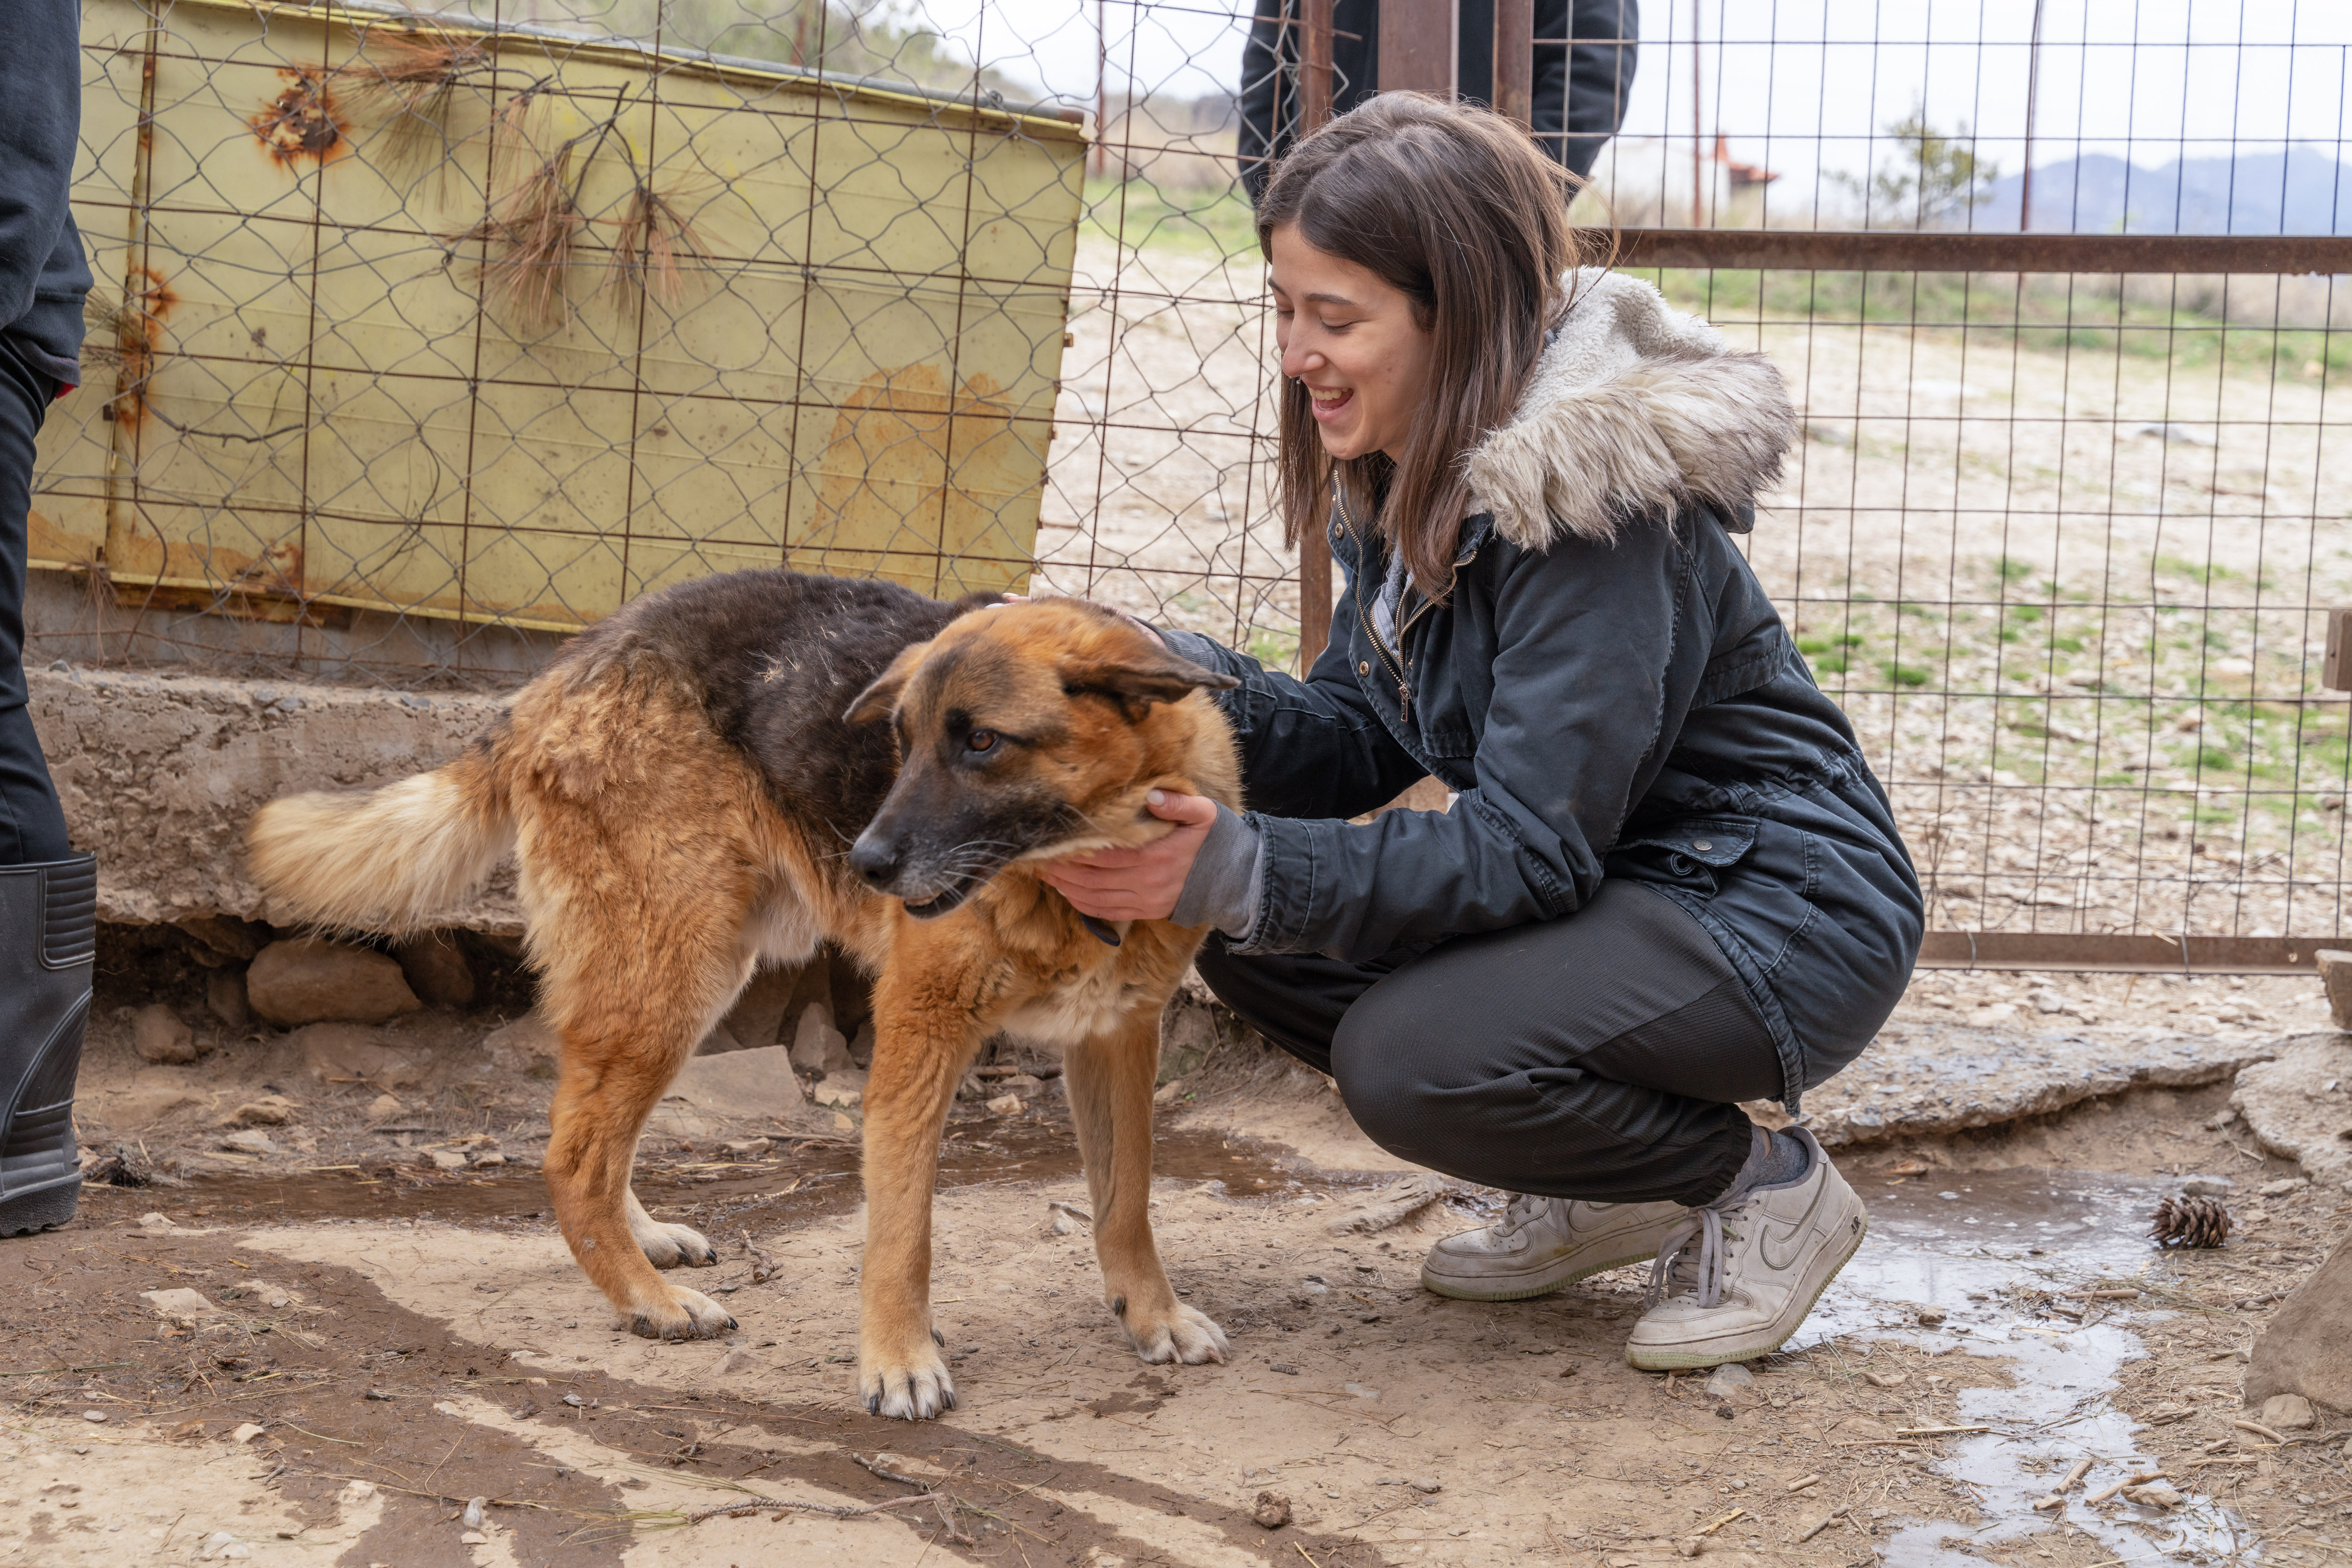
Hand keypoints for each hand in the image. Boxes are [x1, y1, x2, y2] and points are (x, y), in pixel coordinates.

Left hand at [1034, 790, 1216, 921]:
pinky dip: (1081, 904)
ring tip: (1045, 873)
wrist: (1235, 880)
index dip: (1074, 851)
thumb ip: (1178, 803)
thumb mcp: (1204, 813)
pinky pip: (1106, 912)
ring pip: (1093, 898)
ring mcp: (1144, 900)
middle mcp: (1146, 882)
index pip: (1103, 855)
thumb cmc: (1215, 841)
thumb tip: (1151, 796)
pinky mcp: (1145, 911)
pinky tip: (1067, 891)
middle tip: (1037, 856)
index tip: (1052, 840)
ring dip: (1065, 887)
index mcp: (1155, 856)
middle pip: (1091, 878)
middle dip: (1061, 869)